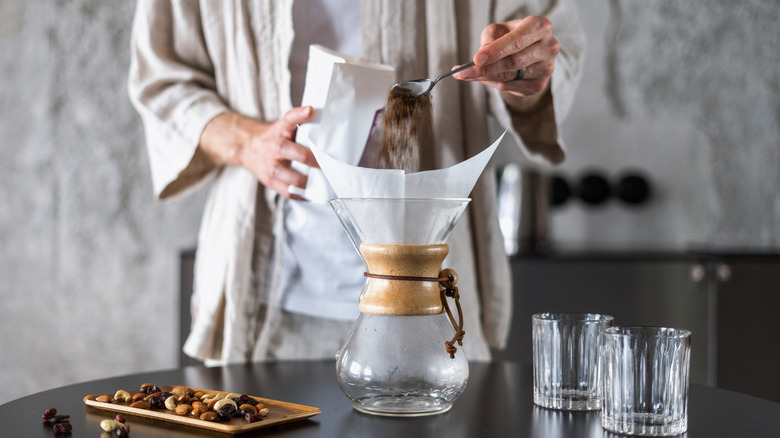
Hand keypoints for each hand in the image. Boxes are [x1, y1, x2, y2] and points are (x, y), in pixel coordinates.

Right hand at [199, 106, 316, 199]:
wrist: (247, 148)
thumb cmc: (274, 138)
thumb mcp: (284, 127)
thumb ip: (302, 127)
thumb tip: (328, 127)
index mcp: (280, 130)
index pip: (289, 118)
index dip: (299, 114)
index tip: (309, 110)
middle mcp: (274, 147)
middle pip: (291, 151)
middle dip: (311, 159)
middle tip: (326, 163)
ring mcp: (271, 165)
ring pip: (290, 177)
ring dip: (308, 181)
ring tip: (321, 181)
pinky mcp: (270, 180)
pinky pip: (288, 192)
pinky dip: (301, 194)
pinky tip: (311, 193)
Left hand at [454, 16, 558, 98]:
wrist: (527, 50)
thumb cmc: (511, 36)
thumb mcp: (499, 30)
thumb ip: (490, 39)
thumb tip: (481, 57)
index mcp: (540, 27)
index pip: (517, 41)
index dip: (496, 51)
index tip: (476, 58)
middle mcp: (548, 47)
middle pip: (513, 62)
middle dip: (484, 69)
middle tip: (462, 72)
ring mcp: (546, 68)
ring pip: (509, 77)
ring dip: (484, 77)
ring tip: (467, 74)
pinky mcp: (539, 85)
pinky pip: (510, 87)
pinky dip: (493, 83)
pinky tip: (484, 78)